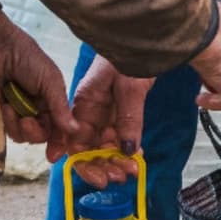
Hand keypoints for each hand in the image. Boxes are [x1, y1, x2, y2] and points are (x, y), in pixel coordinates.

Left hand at [0, 9, 82, 158]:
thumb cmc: (24, 55)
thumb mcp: (50, 79)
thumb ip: (60, 107)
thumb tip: (75, 131)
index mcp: (50, 100)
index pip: (57, 128)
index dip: (58, 142)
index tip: (54, 154)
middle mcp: (33, 108)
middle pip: (38, 136)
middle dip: (33, 132)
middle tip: (27, 120)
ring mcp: (13, 110)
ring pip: (19, 135)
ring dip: (15, 125)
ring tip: (9, 105)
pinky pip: (1, 128)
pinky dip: (2, 119)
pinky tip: (0, 102)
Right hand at [66, 56, 151, 186]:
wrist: (145, 40)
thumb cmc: (131, 55)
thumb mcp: (129, 87)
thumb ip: (128, 119)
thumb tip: (127, 150)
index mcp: (84, 103)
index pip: (75, 141)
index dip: (82, 163)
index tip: (98, 179)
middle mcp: (92, 112)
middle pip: (90, 148)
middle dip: (103, 166)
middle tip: (121, 177)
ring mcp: (107, 113)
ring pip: (107, 146)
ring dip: (118, 161)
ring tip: (133, 171)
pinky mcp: (122, 112)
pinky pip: (122, 137)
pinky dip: (130, 149)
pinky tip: (138, 158)